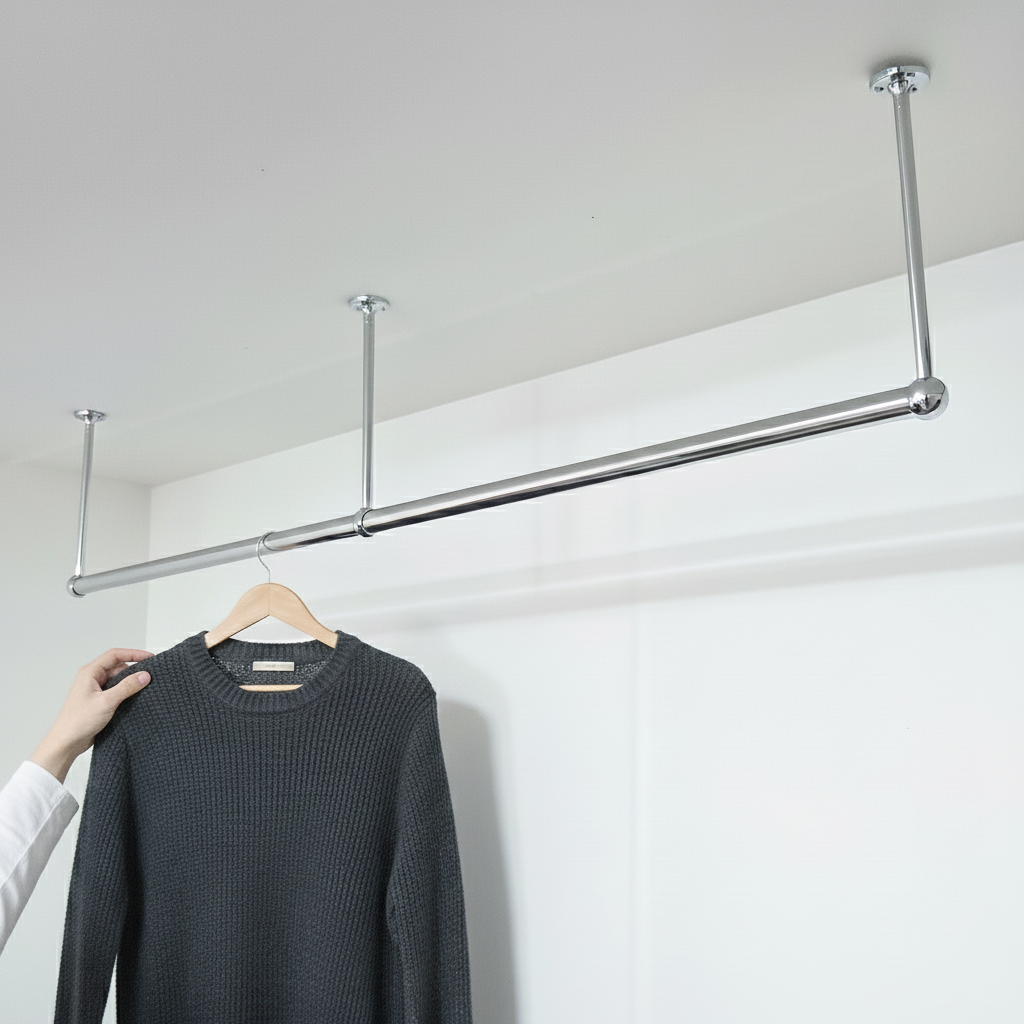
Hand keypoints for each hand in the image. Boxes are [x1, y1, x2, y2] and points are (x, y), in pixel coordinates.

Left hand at [29, 648, 153, 783]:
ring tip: (144, 687)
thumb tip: (144, 675)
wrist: (67, 742)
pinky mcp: (100, 700)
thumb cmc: (77, 722)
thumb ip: (127, 687)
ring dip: (130, 682)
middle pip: (118, 666)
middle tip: (150, 674)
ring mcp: (96, 690)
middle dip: (134, 669)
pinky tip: (135, 697)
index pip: (115, 655)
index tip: (150, 658)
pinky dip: (127, 692)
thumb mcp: (106, 702)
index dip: (134, 654)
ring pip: (118, 679)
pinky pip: (117, 690)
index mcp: (89, 673)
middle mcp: (92, 679)